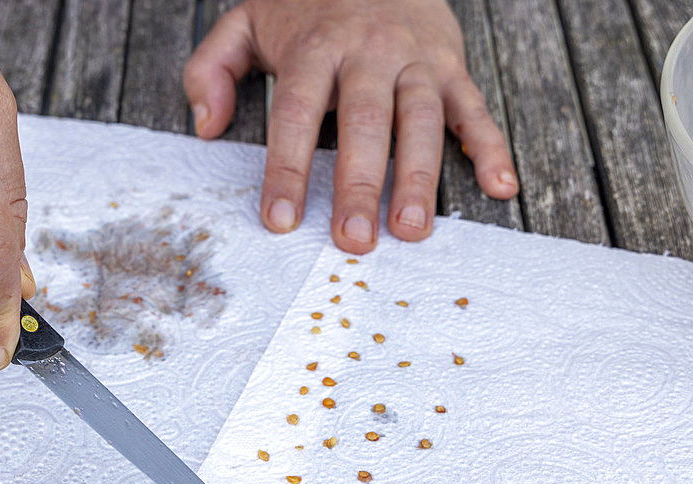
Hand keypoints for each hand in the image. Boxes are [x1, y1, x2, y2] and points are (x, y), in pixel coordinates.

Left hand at [184, 0, 518, 252]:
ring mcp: (416, 59)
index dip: (287, 168)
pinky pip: (474, 108)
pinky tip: (499, 187)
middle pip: (364, 122)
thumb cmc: (307, 7)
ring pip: (420, 120)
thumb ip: (213, 69)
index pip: (296, 112)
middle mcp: (369, 52)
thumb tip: (205, 127)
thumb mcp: (246, 22)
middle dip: (360, 184)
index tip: (279, 219)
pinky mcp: (452, 65)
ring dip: (419, 177)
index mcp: (315, 47)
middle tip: (354, 239)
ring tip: (412, 229)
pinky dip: (489, 147)